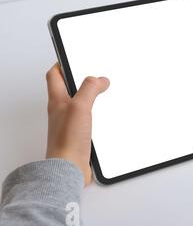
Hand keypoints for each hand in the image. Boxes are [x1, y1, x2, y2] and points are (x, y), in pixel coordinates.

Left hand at [45, 63, 109, 185]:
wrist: (69, 168)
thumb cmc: (67, 141)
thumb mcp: (79, 106)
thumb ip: (89, 89)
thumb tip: (99, 79)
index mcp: (57, 100)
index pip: (55, 75)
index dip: (62, 64)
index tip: (72, 58)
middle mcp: (62, 111)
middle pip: (67, 89)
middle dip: (79, 80)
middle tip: (90, 74)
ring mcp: (70, 124)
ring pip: (79, 105)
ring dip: (90, 99)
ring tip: (101, 93)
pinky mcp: (80, 136)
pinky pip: (88, 121)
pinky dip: (96, 116)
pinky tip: (104, 117)